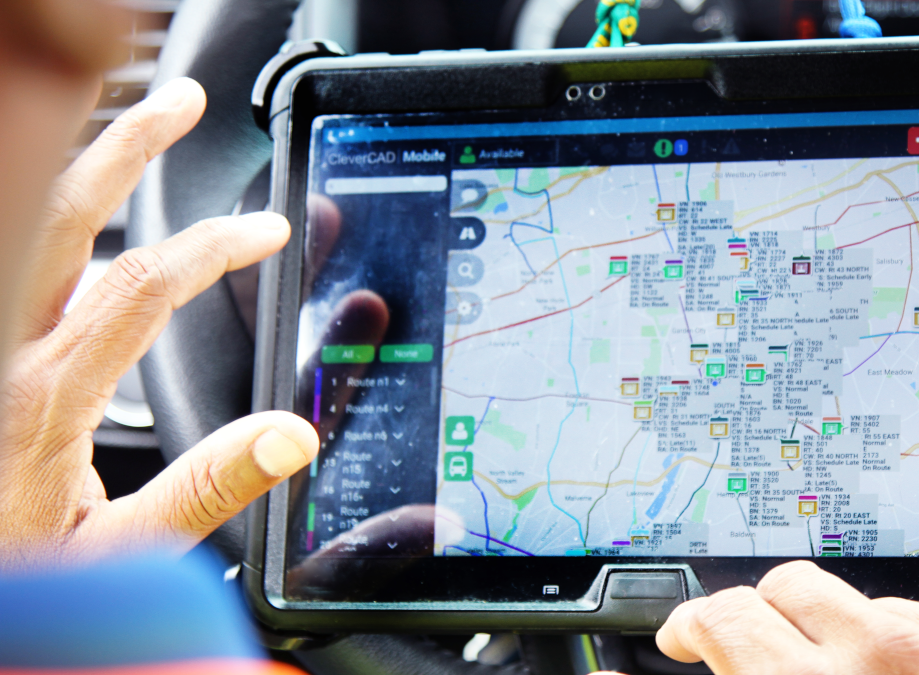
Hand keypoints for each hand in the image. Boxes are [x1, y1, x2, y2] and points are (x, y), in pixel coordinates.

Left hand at [0, 77, 317, 569]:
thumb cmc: (15, 568)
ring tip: (136, 128)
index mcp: (49, 397)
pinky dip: (61, 226)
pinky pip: (25, 266)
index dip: (213, 246)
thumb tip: (290, 438)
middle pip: (63, 215)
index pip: (144, 287)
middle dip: (127, 148)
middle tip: (182, 104)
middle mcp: (9, 353)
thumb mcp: (120, 550)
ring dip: (86, 168)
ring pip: (35, 228)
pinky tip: (87, 219)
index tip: (265, 232)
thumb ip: (206, 490)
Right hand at [654, 561, 918, 674]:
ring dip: (860, 643)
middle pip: (796, 586)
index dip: (693, 627)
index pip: (727, 617)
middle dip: (771, 620)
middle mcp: (891, 659)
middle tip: (767, 662)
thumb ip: (728, 670)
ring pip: (880, 607)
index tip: (689, 640)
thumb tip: (643, 668)